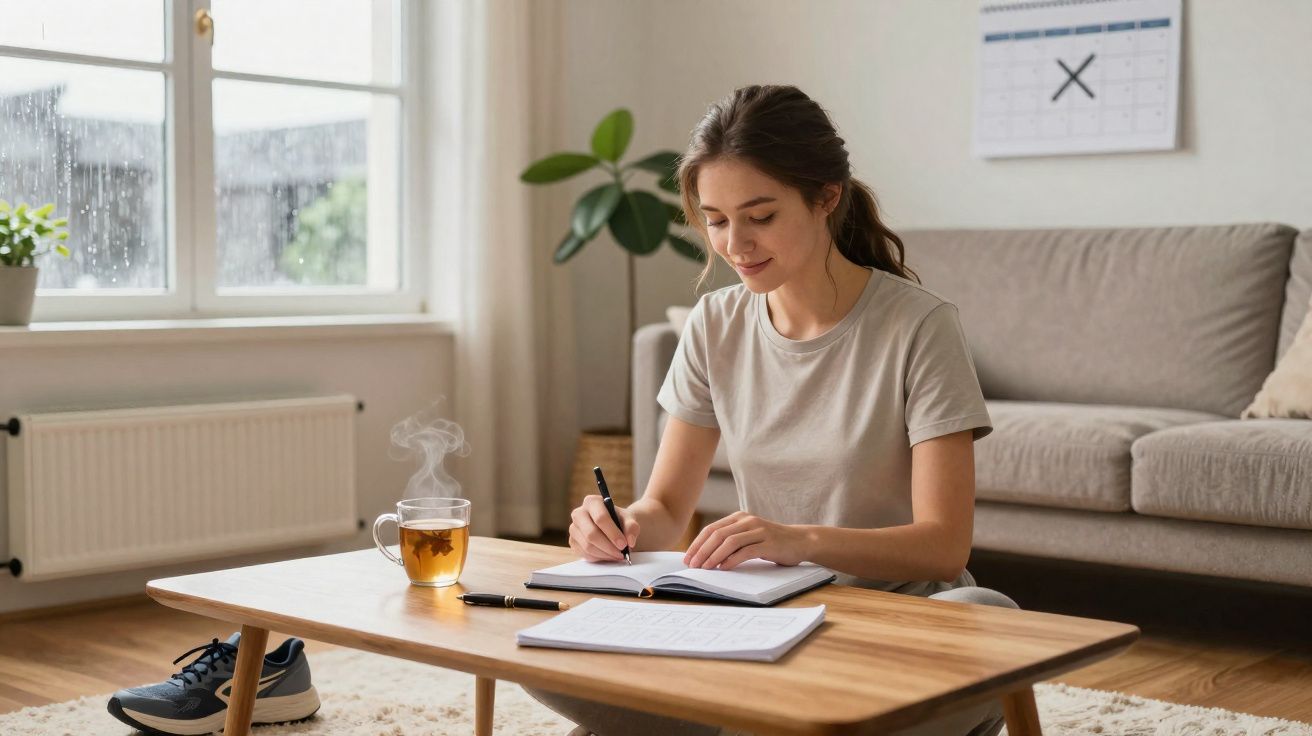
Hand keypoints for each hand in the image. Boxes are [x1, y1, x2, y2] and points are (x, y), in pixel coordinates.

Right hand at [569, 494, 640, 562]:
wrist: (613, 526)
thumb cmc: (620, 520)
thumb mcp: (629, 520)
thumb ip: (632, 528)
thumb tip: (630, 541)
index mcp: (592, 502)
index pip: (600, 518)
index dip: (612, 533)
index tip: (624, 544)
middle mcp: (579, 513)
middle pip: (591, 534)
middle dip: (608, 547)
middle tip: (622, 553)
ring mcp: (573, 528)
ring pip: (588, 546)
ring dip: (605, 554)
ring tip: (618, 555)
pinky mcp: (573, 542)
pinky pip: (585, 554)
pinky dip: (599, 558)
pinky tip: (609, 555)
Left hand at [682, 511, 808, 569]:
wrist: (800, 541)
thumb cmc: (771, 543)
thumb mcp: (748, 537)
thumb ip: (731, 541)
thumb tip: (705, 557)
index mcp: (739, 518)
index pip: (712, 529)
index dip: (697, 544)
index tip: (687, 558)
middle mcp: (747, 521)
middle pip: (718, 534)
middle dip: (702, 551)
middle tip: (693, 565)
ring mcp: (758, 530)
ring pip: (730, 542)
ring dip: (714, 556)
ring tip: (705, 568)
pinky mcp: (768, 542)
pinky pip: (746, 551)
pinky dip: (732, 560)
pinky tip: (724, 568)